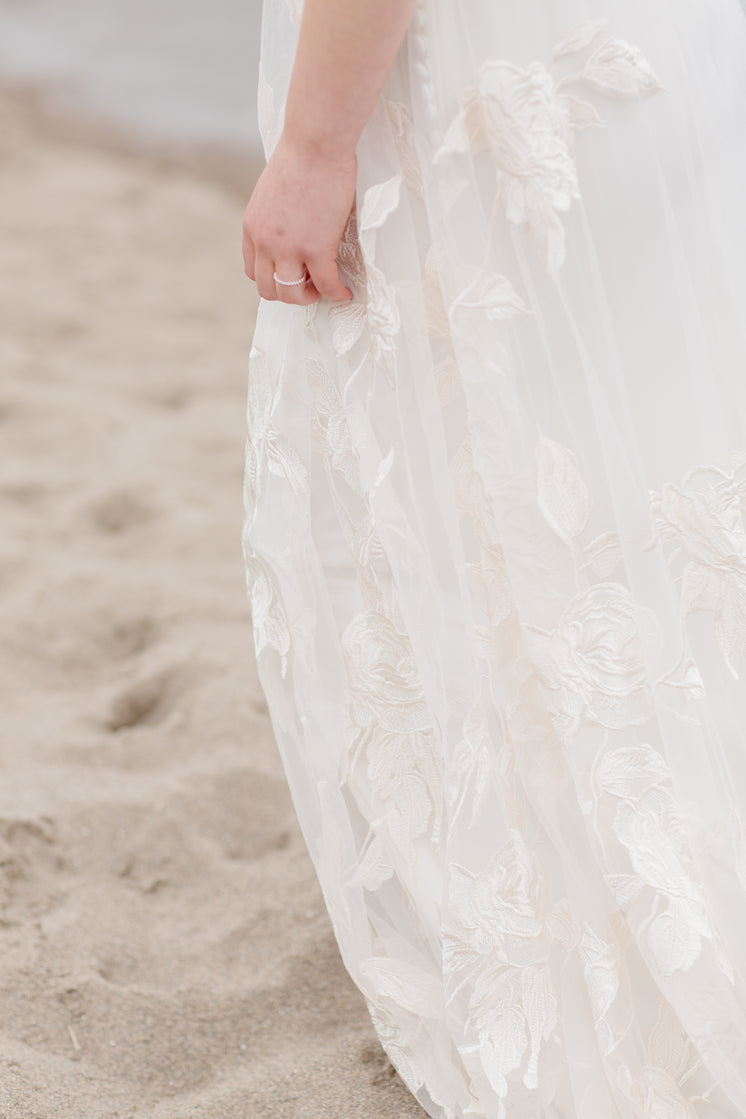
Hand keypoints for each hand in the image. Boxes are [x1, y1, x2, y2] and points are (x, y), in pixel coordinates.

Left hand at [242, 132, 355, 304]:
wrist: (316, 142)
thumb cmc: (302, 156)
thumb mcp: (273, 191)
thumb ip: (275, 217)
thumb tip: (293, 227)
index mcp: (253, 227)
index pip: (252, 271)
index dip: (272, 278)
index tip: (291, 273)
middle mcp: (265, 242)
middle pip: (268, 289)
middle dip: (288, 292)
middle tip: (309, 285)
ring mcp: (289, 248)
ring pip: (291, 294)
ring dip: (308, 297)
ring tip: (324, 288)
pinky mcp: (317, 248)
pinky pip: (326, 284)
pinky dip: (337, 293)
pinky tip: (346, 292)